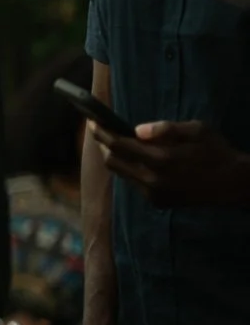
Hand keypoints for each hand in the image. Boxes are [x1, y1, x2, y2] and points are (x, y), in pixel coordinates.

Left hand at [95, 120, 249, 208]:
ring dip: (117, 158)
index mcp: (162, 159)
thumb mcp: (197, 130)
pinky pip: (135, 183)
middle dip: (104, 146)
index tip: (92, 122)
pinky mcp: (157, 202)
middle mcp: (154, 180)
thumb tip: (137, 130)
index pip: (119, 145)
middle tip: (102, 131)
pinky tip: (137, 160)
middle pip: (113, 162)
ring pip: (122, 174)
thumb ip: (166, 128)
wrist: (233, 184)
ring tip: (117, 143)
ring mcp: (154, 194)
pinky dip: (132, 170)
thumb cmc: (216, 151)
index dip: (102, 133)